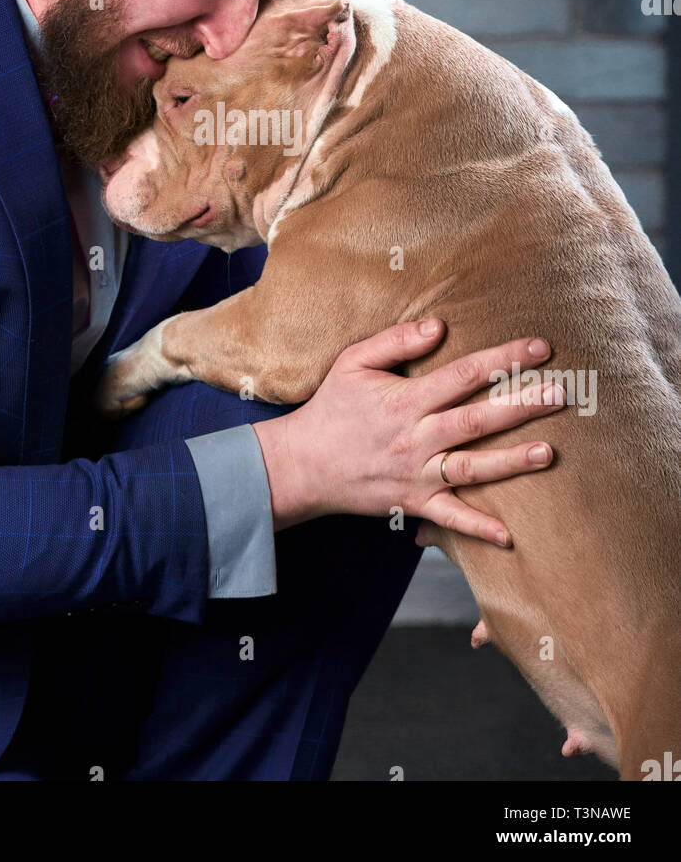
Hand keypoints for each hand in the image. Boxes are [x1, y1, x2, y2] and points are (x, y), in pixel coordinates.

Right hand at [251, 319, 565, 545]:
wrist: (302, 465)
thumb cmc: (331, 408)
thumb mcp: (353, 362)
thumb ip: (396, 341)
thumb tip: (440, 326)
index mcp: (404, 400)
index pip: (463, 374)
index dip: (502, 358)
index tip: (538, 348)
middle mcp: (415, 437)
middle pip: (476, 420)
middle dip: (521, 406)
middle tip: (560, 394)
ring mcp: (416, 474)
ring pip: (471, 467)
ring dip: (512, 461)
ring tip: (549, 452)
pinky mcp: (412, 503)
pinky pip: (449, 518)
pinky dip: (478, 528)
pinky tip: (510, 535)